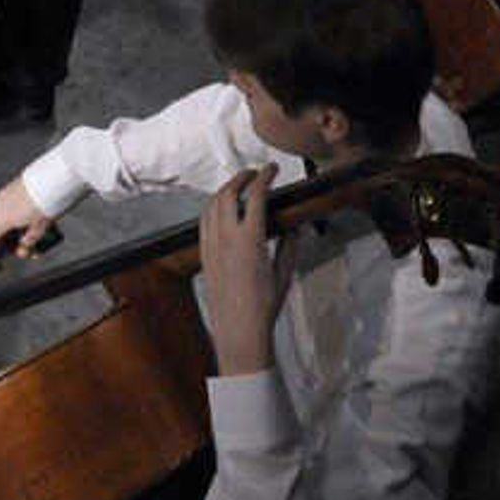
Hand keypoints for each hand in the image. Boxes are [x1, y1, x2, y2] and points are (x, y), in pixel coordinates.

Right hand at [0, 178, 59, 260]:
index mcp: (0, 220)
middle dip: (9, 241)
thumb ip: (27, 243)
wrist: (50, 180)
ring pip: (3, 218)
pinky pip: (8, 206)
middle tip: (26, 249)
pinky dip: (15, 215)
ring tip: (33, 234)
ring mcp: (2, 196)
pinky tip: (30, 219)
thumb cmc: (43, 205)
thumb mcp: (38, 230)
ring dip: (13, 228)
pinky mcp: (9, 188)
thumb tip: (22, 250)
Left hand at [196, 165, 277, 376]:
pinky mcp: (204, 254)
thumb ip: (290, 247)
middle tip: (255, 173)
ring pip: (213, 204)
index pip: (256, 196)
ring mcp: (212, 245)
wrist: (238, 331)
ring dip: (226, 189)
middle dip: (242, 177)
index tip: (272, 168)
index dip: (264, 177)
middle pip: (229, 193)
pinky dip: (214, 206)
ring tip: (239, 186)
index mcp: (250, 240)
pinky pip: (204, 221)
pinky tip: (222, 208)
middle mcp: (227, 238)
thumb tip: (295, 227)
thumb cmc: (264, 307)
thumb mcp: (284, 275)